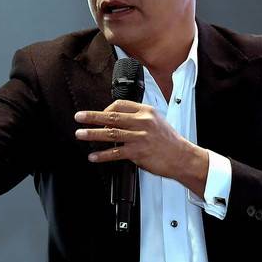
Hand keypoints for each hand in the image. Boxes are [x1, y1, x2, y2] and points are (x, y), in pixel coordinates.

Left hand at [74, 100, 202, 181]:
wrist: (182, 157)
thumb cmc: (169, 140)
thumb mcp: (156, 120)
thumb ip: (137, 117)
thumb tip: (115, 119)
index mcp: (146, 111)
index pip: (120, 104)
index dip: (106, 109)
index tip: (99, 115)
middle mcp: (142, 122)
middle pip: (112, 116)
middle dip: (92, 117)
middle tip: (79, 117)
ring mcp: (139, 137)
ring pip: (110, 133)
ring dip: (92, 134)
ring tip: (80, 134)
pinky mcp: (138, 153)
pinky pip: (116, 153)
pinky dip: (103, 155)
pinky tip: (94, 156)